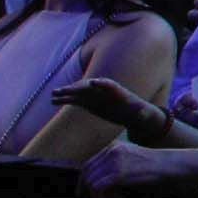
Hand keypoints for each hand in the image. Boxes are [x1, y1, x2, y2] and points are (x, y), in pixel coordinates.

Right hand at [47, 80, 168, 140]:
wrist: (131, 113)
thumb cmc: (139, 113)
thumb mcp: (143, 114)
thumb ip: (142, 113)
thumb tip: (144, 114)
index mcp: (118, 92)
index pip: (109, 85)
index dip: (102, 84)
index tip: (94, 83)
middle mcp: (104, 92)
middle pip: (89, 87)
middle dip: (78, 87)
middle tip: (65, 90)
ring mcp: (95, 96)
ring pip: (79, 92)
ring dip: (67, 92)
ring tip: (54, 94)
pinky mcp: (89, 102)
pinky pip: (75, 100)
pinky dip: (65, 99)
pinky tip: (53, 101)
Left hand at [82, 142, 173, 190]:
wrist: (170, 164)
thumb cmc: (154, 165)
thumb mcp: (132, 158)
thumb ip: (115, 164)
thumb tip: (99, 182)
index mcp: (114, 146)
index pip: (89, 164)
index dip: (85, 179)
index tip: (85, 191)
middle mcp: (112, 151)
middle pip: (87, 173)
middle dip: (88, 188)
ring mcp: (115, 162)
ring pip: (91, 181)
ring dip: (97, 194)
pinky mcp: (119, 173)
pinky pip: (99, 188)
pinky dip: (102, 197)